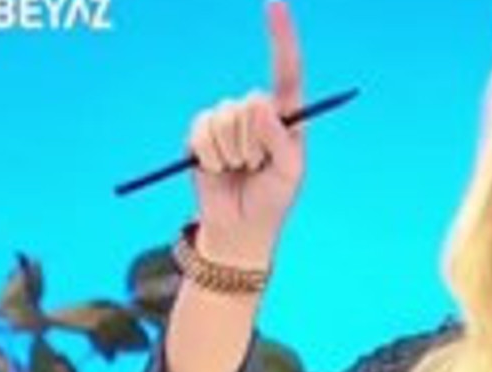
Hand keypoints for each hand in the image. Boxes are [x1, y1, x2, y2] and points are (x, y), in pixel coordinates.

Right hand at [186, 0, 305, 267]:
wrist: (238, 229)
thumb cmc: (272, 202)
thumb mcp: (290, 174)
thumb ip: (281, 140)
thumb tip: (260, 103)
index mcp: (287, 116)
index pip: (286, 70)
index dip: (281, 37)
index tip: (274, 4)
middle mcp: (257, 112)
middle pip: (250, 105)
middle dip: (253, 143)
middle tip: (257, 168)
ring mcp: (227, 121)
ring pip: (225, 119)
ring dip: (232, 153)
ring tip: (239, 171)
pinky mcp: (201, 134)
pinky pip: (202, 131)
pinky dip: (211, 155)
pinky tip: (218, 169)